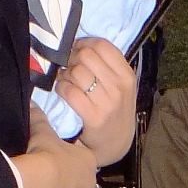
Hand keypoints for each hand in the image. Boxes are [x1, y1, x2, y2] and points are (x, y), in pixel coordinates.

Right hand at [14, 108, 96, 187]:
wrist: (42, 178)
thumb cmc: (47, 152)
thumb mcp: (43, 131)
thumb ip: (40, 117)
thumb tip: (33, 102)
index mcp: (88, 158)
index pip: (80, 157)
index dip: (66, 156)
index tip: (53, 156)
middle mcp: (90, 179)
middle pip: (77, 176)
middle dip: (66, 174)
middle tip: (48, 171)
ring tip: (44, 185)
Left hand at [55, 38, 136, 166]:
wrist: (116, 143)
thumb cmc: (115, 111)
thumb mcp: (121, 86)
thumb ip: (107, 66)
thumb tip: (79, 44)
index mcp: (126, 74)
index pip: (103, 45)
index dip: (84, 43)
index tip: (76, 49)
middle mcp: (119, 86)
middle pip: (86, 56)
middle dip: (72, 58)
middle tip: (68, 65)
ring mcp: (107, 102)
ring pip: (77, 72)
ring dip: (65, 73)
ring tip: (65, 79)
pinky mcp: (93, 116)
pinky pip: (70, 91)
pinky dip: (61, 88)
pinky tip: (62, 91)